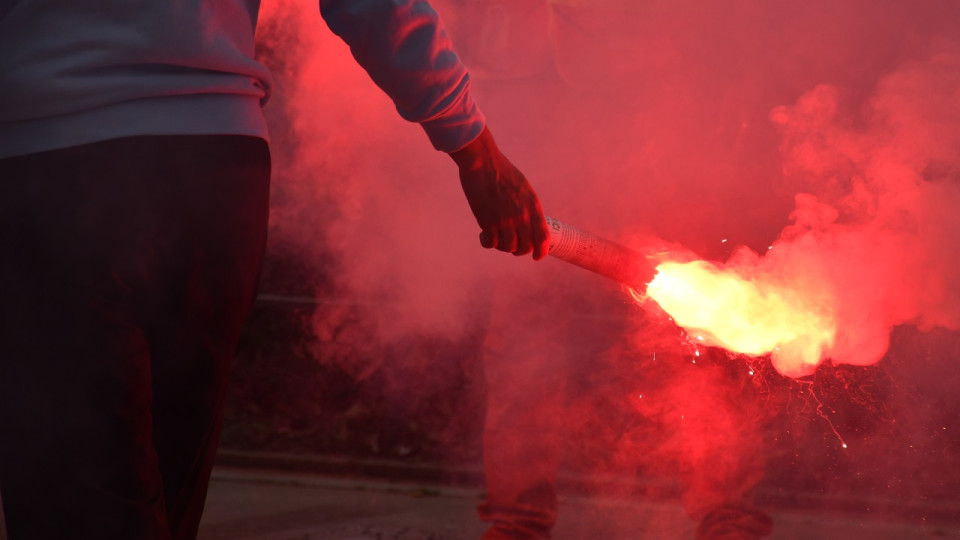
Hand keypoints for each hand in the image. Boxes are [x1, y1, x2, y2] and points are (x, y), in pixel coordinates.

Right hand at [449, 127, 548, 259]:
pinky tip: (484, 236)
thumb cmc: (502, 171)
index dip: (541, 251)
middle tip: (511, 245)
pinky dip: (488, 242)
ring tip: (496, 238)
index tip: (536, 256)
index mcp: (533, 206)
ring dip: (502, 246)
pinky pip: (492, 243)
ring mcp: (505, 220)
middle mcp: (522, 216)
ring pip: (509, 247)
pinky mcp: (488, 222)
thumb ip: (527, 206)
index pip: (543, 237)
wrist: (483, 162)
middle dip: (519, 250)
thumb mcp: (524, 188)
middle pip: (525, 247)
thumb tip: (528, 223)